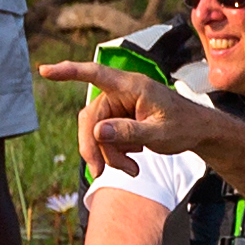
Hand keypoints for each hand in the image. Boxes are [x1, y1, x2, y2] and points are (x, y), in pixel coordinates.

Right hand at [51, 62, 221, 181]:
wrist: (199, 132)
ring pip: (97, 131)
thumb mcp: (160, 133)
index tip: (45, 71)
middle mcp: (122, 92)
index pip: (96, 74)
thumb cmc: (184, 127)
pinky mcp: (120, 119)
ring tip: (132, 170)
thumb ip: (129, 131)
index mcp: (133, 86)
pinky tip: (133, 163)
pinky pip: (105, 137)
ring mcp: (120, 106)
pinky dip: (115, 154)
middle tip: (100, 174)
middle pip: (91, 117)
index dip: (69, 72)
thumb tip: (97, 130)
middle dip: (94, 147)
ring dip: (108, 154)